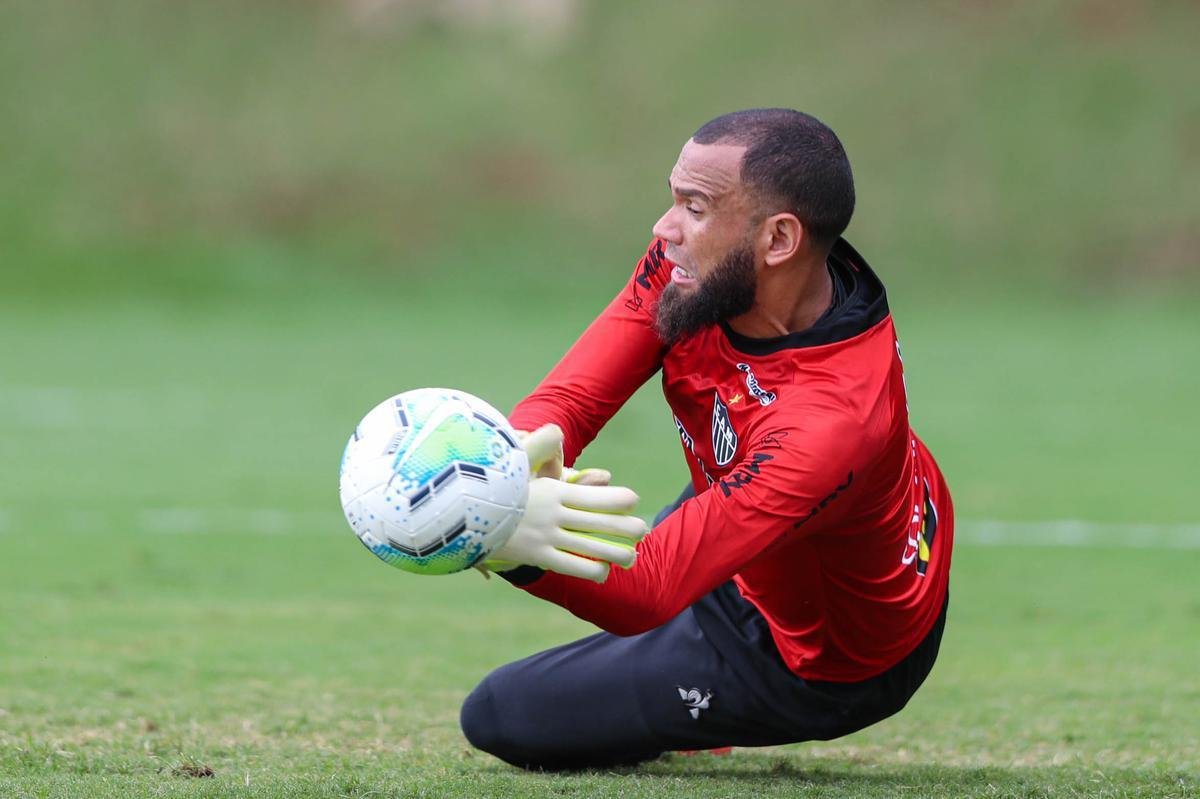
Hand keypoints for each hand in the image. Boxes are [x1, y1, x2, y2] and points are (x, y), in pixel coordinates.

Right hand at [484, 424, 645, 581]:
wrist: (458, 509)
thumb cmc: (488, 481)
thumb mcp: (514, 457)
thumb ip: (539, 443)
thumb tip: (557, 430)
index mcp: (551, 490)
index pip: (593, 495)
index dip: (616, 498)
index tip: (632, 499)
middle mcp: (552, 514)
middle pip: (599, 522)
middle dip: (625, 527)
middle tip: (644, 529)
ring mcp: (545, 536)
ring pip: (589, 547)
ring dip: (615, 553)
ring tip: (633, 557)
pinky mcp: (535, 556)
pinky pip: (569, 566)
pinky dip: (589, 570)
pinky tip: (603, 572)